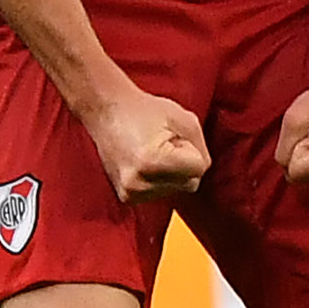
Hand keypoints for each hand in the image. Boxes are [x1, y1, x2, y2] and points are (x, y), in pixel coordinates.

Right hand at [84, 88, 211, 205]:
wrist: (106, 111)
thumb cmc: (144, 110)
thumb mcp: (185, 119)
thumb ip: (202, 148)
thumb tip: (201, 171)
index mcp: (152, 162)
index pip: (199, 169)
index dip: (191, 149)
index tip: (172, 136)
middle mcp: (139, 183)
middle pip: (190, 184)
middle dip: (183, 164)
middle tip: (162, 143)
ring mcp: (130, 193)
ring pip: (176, 190)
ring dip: (172, 173)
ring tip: (152, 150)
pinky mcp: (127, 197)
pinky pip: (161, 192)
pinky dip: (160, 179)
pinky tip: (145, 162)